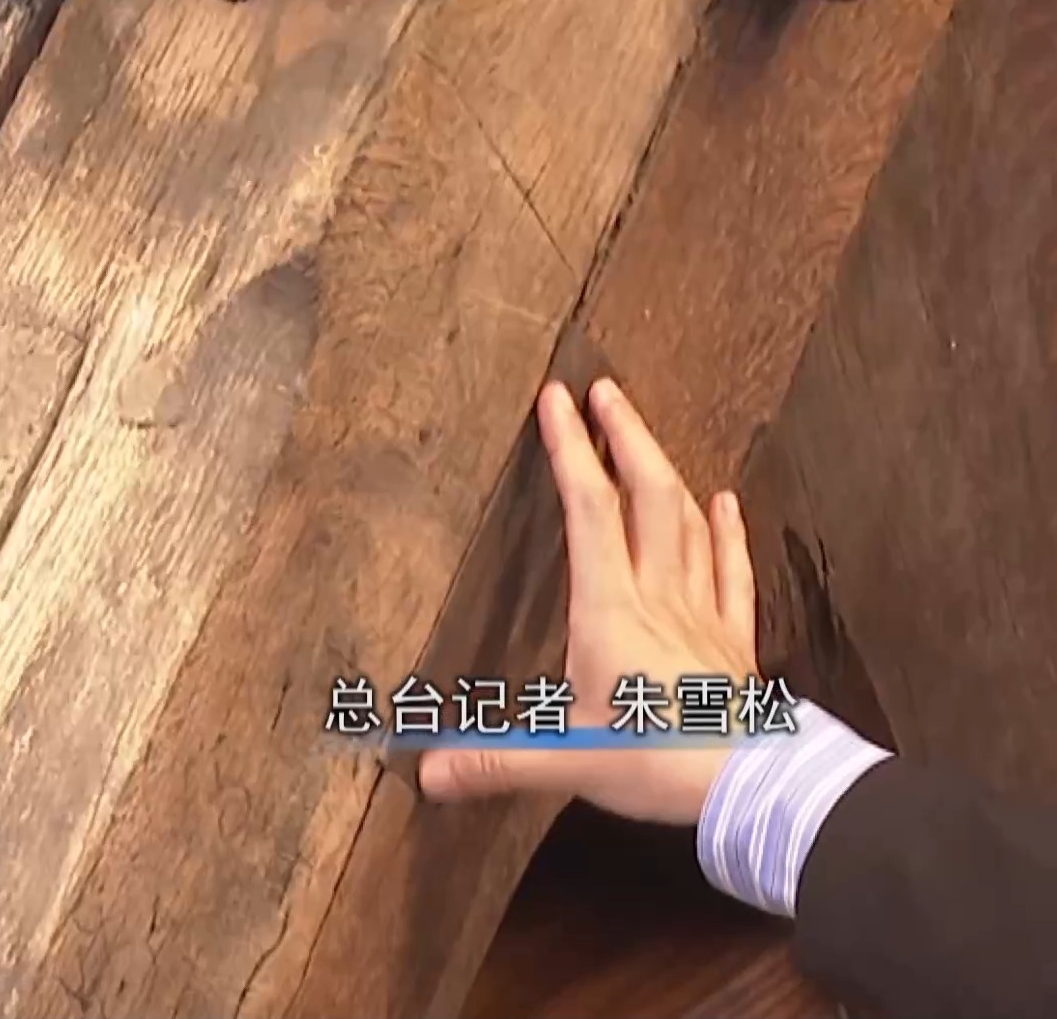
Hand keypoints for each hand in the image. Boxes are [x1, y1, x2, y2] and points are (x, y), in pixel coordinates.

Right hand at [417, 378, 758, 825]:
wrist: (751, 787)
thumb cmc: (657, 764)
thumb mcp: (563, 762)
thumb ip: (495, 763)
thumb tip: (426, 773)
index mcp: (609, 611)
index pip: (588, 510)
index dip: (571, 450)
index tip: (557, 400)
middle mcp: (657, 596)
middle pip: (646, 495)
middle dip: (624, 437)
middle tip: (605, 391)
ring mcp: (701, 614)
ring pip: (687, 521)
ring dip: (666, 469)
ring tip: (646, 434)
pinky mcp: (733, 641)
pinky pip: (731, 571)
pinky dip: (728, 531)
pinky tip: (725, 501)